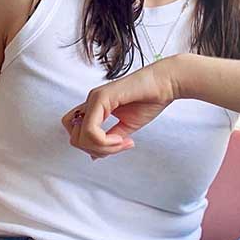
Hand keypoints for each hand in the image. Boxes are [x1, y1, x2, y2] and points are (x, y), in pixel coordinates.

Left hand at [59, 56, 183, 159]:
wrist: (165, 83)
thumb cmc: (149, 99)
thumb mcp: (126, 127)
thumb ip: (109, 139)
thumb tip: (94, 155)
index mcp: (95, 108)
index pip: (76, 133)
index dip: (92, 147)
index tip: (116, 146)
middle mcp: (91, 102)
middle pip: (74, 137)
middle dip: (95, 150)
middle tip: (118, 147)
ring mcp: (94, 98)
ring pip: (80, 136)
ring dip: (102, 147)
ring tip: (122, 142)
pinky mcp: (101, 98)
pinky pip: (91, 130)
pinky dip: (104, 141)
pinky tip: (120, 138)